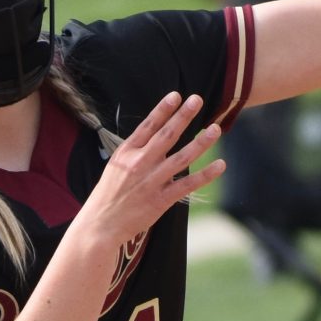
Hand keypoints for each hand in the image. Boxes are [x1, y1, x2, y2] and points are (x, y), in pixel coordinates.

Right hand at [81, 92, 224, 244]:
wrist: (100, 224)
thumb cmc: (109, 194)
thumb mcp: (116, 165)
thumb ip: (135, 150)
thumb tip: (154, 134)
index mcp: (127, 153)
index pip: (148, 126)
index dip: (163, 110)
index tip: (176, 95)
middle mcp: (140, 163)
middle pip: (166, 136)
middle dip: (183, 117)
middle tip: (197, 100)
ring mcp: (152, 181)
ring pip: (181, 158)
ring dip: (200, 142)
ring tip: (215, 129)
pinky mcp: (161, 200)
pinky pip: (187, 184)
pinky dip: (205, 175)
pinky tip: (220, 165)